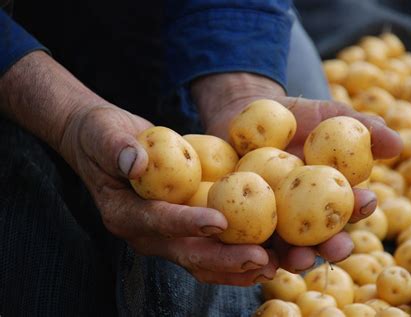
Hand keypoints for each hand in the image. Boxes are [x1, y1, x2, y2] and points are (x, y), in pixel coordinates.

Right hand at [59, 105, 278, 285]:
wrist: (106, 144)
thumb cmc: (103, 136)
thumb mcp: (104, 135)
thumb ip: (117, 149)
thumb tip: (136, 162)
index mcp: (123, 213)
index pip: (158, 222)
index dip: (187, 223)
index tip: (221, 221)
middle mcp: (145, 233)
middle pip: (188, 253)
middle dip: (225, 258)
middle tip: (261, 258)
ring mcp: (165, 236)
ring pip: (203, 261)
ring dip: (238, 266)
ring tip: (273, 266)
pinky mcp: (181, 230)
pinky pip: (210, 250)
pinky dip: (236, 256)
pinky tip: (267, 256)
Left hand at [192, 72, 402, 271]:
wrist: (247, 111)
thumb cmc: (296, 115)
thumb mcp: (329, 114)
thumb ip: (362, 126)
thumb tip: (398, 144)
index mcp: (328, 193)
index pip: (348, 207)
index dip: (359, 209)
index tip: (366, 203)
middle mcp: (303, 213)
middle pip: (320, 237)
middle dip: (331, 246)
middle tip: (336, 247)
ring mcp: (271, 218)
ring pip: (284, 246)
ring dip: (293, 257)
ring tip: (296, 258)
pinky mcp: (240, 219)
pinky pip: (244, 238)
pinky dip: (251, 249)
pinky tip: (254, 253)